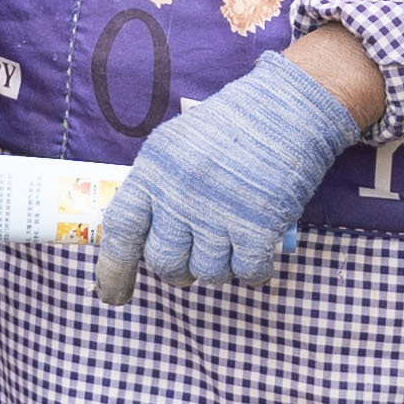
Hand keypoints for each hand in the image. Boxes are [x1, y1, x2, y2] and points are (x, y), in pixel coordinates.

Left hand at [96, 50, 362, 303]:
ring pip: (208, 273)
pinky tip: (259, 255)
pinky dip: (254, 272)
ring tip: (233, 245)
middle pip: (165, 262)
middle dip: (178, 271)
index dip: (113, 270)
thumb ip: (158, 187)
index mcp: (154, 169)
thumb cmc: (235, 124)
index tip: (114, 297)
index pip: (121, 231)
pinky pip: (247, 273)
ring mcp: (218, 212)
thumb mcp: (179, 145)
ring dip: (221, 269)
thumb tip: (144, 237)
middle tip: (195, 258)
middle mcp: (180, 193)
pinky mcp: (257, 226)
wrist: (290, 106)